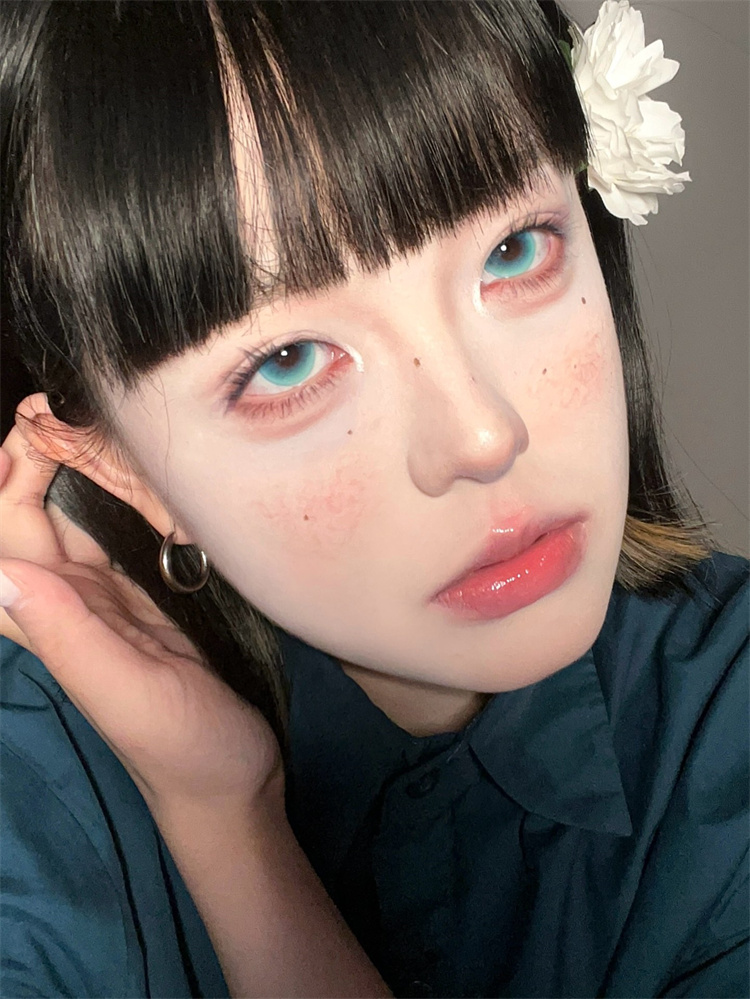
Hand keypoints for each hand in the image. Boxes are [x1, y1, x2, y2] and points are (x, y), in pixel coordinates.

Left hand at [0, 396, 282, 812]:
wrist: (234, 780)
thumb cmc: (182, 746)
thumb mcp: (126, 696)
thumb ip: (68, 635)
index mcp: (56, 620)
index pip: (7, 540)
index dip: (7, 482)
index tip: (34, 426)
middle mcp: (76, 600)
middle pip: (36, 518)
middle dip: (39, 458)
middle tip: (65, 402)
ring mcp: (116, 596)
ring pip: (81, 517)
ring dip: (81, 466)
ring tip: (99, 414)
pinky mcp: (157, 594)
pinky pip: (129, 532)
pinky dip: (128, 494)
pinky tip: (144, 463)